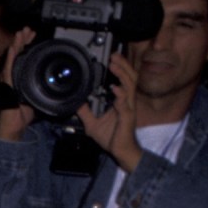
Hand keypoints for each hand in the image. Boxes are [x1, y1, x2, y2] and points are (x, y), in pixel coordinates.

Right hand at [0, 29, 36, 142]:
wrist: (14, 126)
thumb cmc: (22, 116)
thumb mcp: (37, 99)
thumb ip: (43, 90)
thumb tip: (55, 87)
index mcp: (20, 79)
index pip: (23, 59)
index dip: (28, 47)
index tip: (33, 37)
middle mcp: (12, 78)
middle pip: (17, 55)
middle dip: (23, 41)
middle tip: (29, 30)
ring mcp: (8, 81)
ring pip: (12, 59)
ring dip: (16, 45)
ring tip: (20, 34)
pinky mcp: (6, 85)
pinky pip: (8, 69)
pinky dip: (11, 58)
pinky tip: (13, 49)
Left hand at [76, 51, 142, 174]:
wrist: (121, 151)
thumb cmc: (112, 138)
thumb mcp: (93, 124)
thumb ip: (85, 113)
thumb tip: (77, 104)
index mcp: (121, 101)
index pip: (124, 80)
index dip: (120, 68)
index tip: (112, 59)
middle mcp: (127, 102)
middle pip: (130, 78)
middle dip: (123, 65)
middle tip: (114, 55)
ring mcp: (129, 108)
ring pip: (130, 86)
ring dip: (122, 74)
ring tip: (115, 65)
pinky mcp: (128, 117)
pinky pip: (125, 104)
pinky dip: (120, 95)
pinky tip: (115, 89)